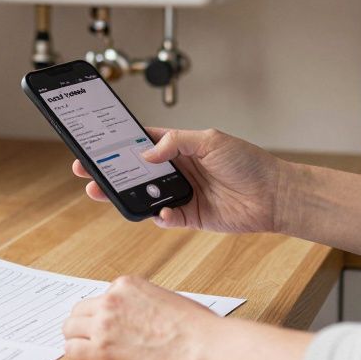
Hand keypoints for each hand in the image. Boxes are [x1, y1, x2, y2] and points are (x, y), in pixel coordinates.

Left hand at [61, 275, 217, 359]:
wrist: (201, 347)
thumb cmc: (194, 326)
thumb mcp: (163, 297)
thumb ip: (140, 302)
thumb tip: (133, 316)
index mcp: (125, 285)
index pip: (99, 298)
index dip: (102, 314)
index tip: (109, 326)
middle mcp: (110, 301)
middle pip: (78, 312)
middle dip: (84, 325)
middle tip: (93, 340)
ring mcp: (103, 326)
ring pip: (70, 330)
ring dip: (78, 340)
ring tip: (91, 352)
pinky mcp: (102, 352)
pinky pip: (72, 352)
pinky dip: (78, 357)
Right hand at [72, 127, 282, 232]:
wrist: (274, 195)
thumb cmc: (249, 162)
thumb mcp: (211, 140)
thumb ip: (176, 142)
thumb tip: (146, 152)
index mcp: (179, 147)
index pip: (141, 143)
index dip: (117, 145)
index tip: (95, 145)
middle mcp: (177, 170)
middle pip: (135, 171)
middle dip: (109, 172)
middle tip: (86, 173)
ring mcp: (182, 194)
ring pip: (145, 196)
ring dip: (125, 196)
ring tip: (104, 194)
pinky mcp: (190, 217)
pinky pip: (166, 219)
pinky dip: (160, 217)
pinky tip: (163, 213)